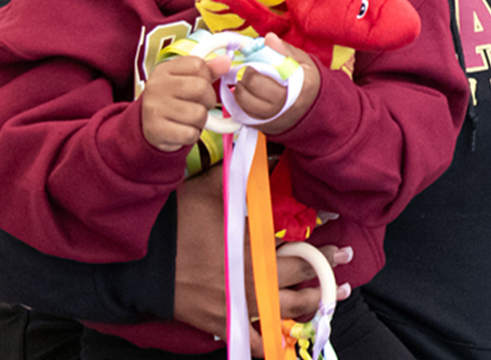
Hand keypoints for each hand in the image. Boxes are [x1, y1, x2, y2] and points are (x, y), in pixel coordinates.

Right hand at [139, 56, 216, 151]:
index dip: (207, 77)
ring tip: (190, 118)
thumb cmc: (172, 98)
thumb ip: (208, 70)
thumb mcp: (186, 79)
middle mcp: (157, 86)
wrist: (147, 125)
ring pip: (199, 114)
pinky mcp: (156, 130)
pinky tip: (183, 130)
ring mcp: (155, 108)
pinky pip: (190, 134)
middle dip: (208, 99)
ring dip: (201, 120)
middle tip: (199, 104)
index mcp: (164, 69)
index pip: (198, 65)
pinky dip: (192, 135)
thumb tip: (226, 61)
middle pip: (201, 88)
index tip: (200, 85)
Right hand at [173, 167, 350, 355]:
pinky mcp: (221, 322)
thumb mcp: (211, 187)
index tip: (343, 241)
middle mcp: (250, 282)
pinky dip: (270, 342)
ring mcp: (236, 307)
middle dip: (326, 276)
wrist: (144, 258)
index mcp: (251, 250)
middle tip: (345, 267)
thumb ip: (243, 172)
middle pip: (298, 284)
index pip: (299, 254)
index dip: (324, 250)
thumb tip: (268, 150)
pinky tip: (285, 339)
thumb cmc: (178, 219)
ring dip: (311, 307)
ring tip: (331, 301)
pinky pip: (251, 340)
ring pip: (283, 315)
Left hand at [233, 34, 320, 135]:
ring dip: (239, 92)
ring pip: (243, 106)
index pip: (258, 81)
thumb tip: (269, 38)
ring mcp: (273, 120)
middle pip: (247, 95)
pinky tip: (248, 94)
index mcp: (293, 90)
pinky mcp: (266, 128)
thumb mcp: (304, 63)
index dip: (250, 69)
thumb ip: (286, 50)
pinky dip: (242, 104)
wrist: (318, 111)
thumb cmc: (309, 83)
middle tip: (246, 72)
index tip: (251, 63)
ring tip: (245, 82)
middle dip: (242, 80)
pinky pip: (245, 116)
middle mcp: (282, 109)